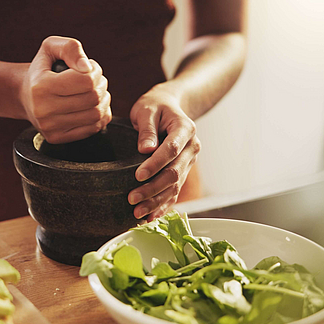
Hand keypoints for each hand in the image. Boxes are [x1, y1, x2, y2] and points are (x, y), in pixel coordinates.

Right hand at [20, 36, 111, 143]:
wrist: (24, 95)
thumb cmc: (41, 70)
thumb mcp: (50, 47)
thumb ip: (70, 48)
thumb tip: (86, 67)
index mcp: (41, 86)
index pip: (86, 81)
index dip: (95, 71)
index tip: (90, 68)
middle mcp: (43, 109)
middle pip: (93, 98)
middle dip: (101, 85)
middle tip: (95, 80)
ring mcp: (50, 127)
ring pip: (95, 115)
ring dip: (103, 100)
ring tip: (95, 92)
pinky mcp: (56, 138)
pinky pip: (92, 129)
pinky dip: (100, 117)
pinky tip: (92, 106)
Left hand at [128, 84, 200, 220]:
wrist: (168, 107)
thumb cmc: (155, 106)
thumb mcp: (147, 109)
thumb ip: (147, 129)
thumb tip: (145, 150)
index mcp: (185, 129)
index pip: (172, 150)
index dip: (155, 164)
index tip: (138, 175)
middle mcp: (192, 148)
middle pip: (174, 173)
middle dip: (153, 188)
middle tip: (132, 198)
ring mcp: (189, 162)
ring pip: (175, 186)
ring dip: (156, 202)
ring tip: (137, 213)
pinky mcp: (182, 172)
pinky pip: (174, 192)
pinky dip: (163, 206)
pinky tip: (150, 217)